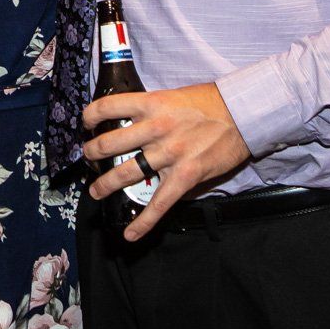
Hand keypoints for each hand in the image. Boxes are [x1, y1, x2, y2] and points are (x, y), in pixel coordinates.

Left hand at [81, 82, 250, 239]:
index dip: (90, 116)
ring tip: (96, 190)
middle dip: (92, 153)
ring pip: (126, 173)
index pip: (107, 107)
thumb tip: (129, 119)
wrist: (243, 113)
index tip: (86, 123)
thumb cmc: (209, 102)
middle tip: (88, 158)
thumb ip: (149, 108)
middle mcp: (155, 128)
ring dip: (105, 184)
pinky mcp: (185, 176)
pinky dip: (143, 222)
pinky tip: (131, 233)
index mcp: (151, 104)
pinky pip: (159, 203)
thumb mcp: (172, 95)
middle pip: (109, 144)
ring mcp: (169, 154)